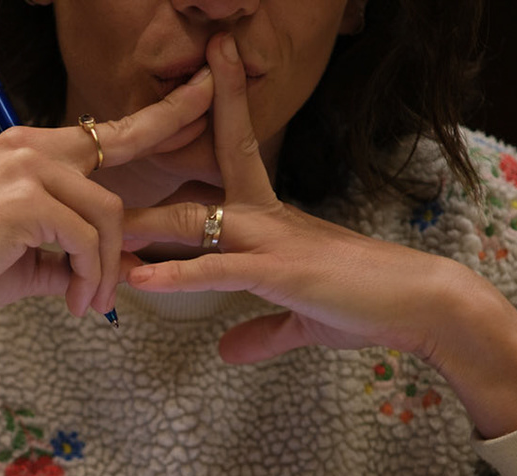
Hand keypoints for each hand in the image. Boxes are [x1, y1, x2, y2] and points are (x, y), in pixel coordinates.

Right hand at [0, 69, 214, 337]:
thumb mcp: (28, 258)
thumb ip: (75, 252)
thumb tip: (123, 271)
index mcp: (30, 149)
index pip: (110, 129)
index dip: (166, 114)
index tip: (206, 92)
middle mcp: (30, 146)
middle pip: (118, 180)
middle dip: (135, 236)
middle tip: (126, 288)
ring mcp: (28, 168)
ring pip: (108, 217)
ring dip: (104, 273)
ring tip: (85, 307)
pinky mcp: (25, 201)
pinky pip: (87, 241)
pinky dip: (88, 279)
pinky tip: (70, 304)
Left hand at [122, 32, 516, 436]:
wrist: (419, 304)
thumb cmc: (368, 305)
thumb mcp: (302, 322)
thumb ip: (261, 331)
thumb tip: (228, 351)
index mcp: (271, 220)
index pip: (232, 157)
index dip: (211, 122)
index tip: (193, 82)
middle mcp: (267, 218)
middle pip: (203, 173)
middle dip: (167, 142)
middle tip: (122, 119)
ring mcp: (273, 241)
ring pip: (197, 219)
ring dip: (145, 224)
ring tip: (97, 224)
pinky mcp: (281, 272)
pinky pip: (218, 269)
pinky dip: (177, 274)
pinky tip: (140, 278)